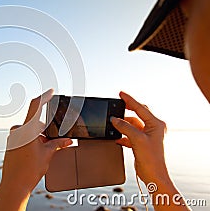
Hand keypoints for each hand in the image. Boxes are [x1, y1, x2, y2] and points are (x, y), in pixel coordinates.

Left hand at [0, 89, 71, 210]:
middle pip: (35, 123)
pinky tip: (35, 154)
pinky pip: (23, 137)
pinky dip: (32, 141)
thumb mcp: (47, 155)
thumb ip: (57, 144)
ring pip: (30, 131)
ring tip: (43, 152)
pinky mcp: (10, 143)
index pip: (36, 106)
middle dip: (45, 130)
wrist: (14, 185)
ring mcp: (12, 137)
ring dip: (38, 137)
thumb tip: (67, 141)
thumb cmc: (29, 171)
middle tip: (51, 142)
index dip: (45, 96)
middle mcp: (17, 130)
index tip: (51, 91)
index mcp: (27, 129)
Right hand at [111, 91, 188, 209]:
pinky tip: (116, 137)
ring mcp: (147, 135)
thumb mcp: (137, 139)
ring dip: (122, 126)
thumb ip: (125, 127)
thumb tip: (114, 120)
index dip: (129, 100)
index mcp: (156, 124)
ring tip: (113, 126)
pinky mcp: (141, 143)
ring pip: (131, 125)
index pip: (140, 107)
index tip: (121, 94)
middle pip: (136, 114)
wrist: (153, 175)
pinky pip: (129, 134)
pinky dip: (122, 135)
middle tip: (115, 106)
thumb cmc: (152, 159)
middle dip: (125, 112)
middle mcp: (153, 128)